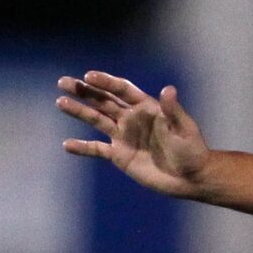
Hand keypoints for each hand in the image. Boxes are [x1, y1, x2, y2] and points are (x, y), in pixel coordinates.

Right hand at [57, 71, 210, 196]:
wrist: (190, 177)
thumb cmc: (191, 150)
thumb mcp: (183, 128)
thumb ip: (172, 110)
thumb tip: (168, 90)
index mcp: (145, 107)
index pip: (121, 90)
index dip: (105, 82)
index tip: (87, 76)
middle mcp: (131, 118)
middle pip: (103, 101)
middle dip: (84, 91)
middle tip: (63, 82)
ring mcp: (124, 136)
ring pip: (96, 120)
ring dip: (79, 112)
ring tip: (60, 102)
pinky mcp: (120, 156)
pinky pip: (97, 150)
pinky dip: (83, 148)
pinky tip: (67, 145)